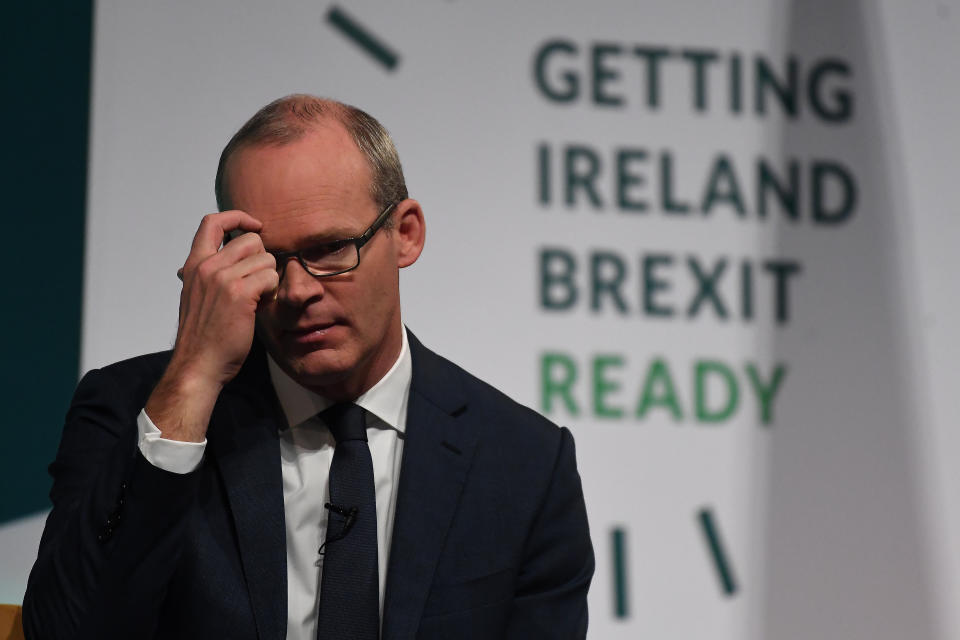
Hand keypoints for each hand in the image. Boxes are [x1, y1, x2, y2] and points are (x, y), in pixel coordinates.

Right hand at [145, 211, 278, 441]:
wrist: (198, 364)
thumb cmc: (203, 335)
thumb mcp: (196, 296)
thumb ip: (207, 274)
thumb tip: (220, 258)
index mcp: (194, 264)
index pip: (212, 221)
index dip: (238, 217)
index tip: (254, 226)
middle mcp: (207, 266)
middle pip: (250, 239)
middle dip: (262, 259)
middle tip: (258, 283)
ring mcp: (222, 278)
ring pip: (265, 258)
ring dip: (269, 278)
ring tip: (257, 299)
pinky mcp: (240, 293)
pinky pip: (271, 277)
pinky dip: (272, 291)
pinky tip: (261, 306)